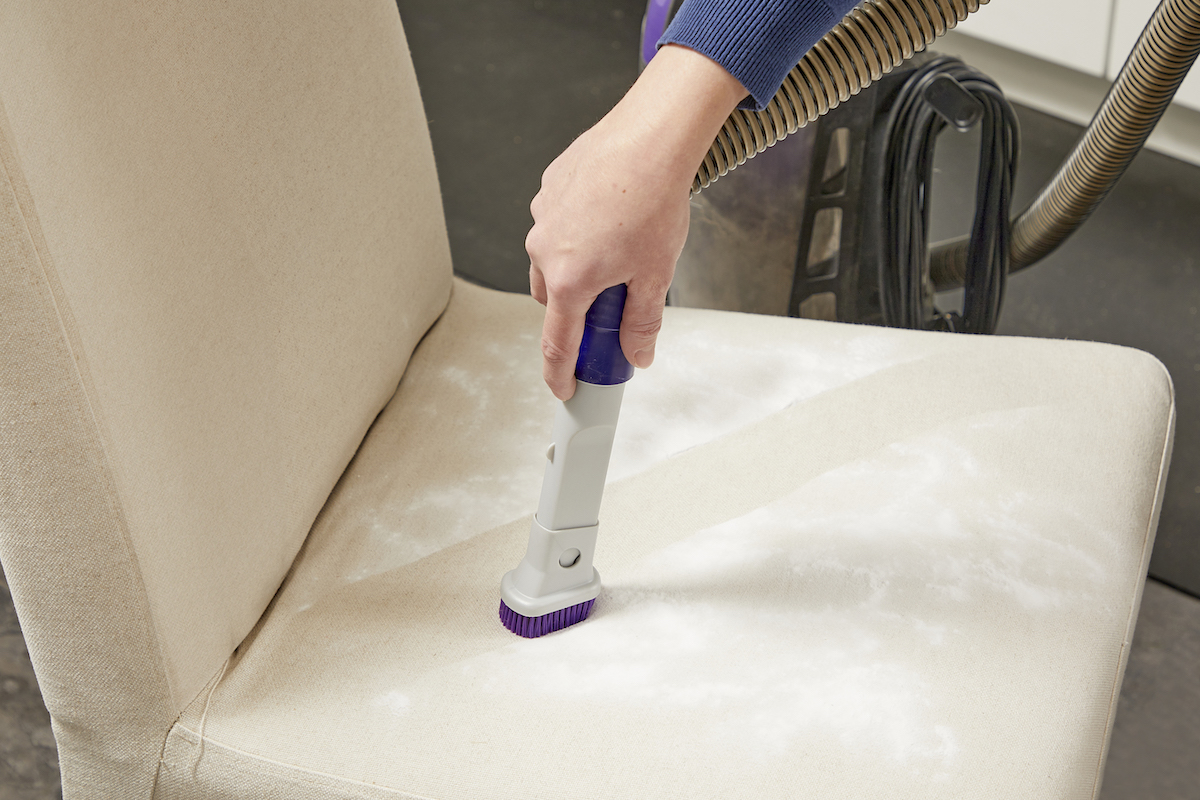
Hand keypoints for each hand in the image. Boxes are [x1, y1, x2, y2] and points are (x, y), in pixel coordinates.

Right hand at [526, 44, 746, 399]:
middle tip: (614, 305)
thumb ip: (642, 322)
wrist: (651, 137)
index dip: (560, 373)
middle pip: (554, 302)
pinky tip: (611, 217)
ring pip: (552, 261)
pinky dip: (578, 231)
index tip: (564, 389)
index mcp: (570, 280)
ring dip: (577, 269)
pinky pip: (557, 224)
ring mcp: (543, 217)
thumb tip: (637, 352)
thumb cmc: (653, 199)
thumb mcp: (656, 274)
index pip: (556, 344)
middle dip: (578, 311)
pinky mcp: (549, 188)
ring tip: (620, 249)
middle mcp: (545, 250)